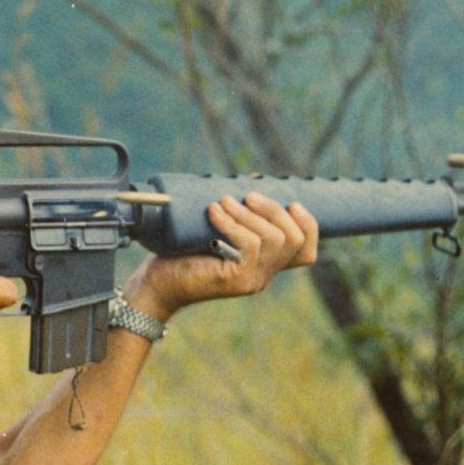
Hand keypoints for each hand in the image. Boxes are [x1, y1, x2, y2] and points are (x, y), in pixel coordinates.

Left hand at [124, 192, 317, 320]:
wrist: (155, 284)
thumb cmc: (180, 253)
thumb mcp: (216, 230)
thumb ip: (238, 215)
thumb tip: (254, 180)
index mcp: (264, 265)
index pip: (306, 252)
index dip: (308, 225)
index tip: (291, 203)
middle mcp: (263, 276)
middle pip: (293, 240)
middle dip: (274, 210)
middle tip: (247, 196)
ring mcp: (252, 280)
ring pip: (274, 240)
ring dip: (249, 213)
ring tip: (223, 202)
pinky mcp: (237, 281)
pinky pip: (249, 245)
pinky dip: (232, 222)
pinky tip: (213, 212)